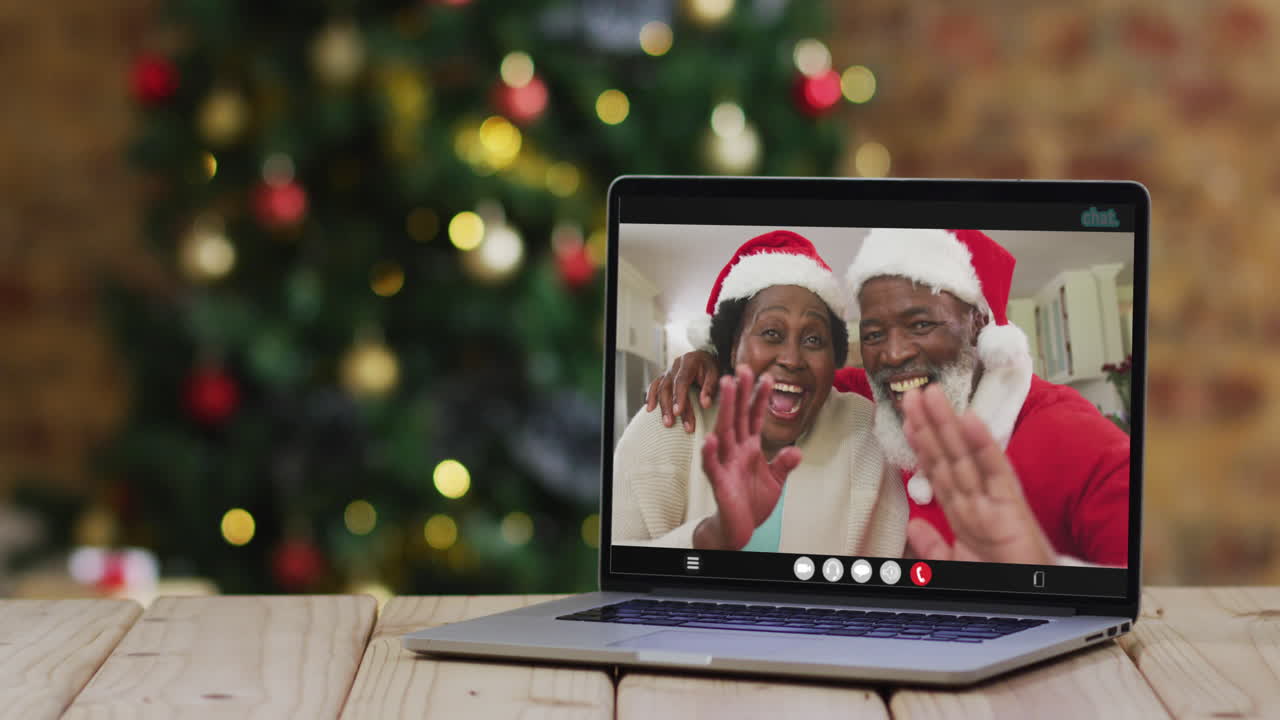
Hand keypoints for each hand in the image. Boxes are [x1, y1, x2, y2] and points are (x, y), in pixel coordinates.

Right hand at [644, 350, 718, 432]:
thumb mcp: (715, 374)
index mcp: (689, 361)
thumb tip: (705, 404)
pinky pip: (654, 386)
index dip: (679, 397)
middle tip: (670, 423)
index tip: (678, 412)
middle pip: (668, 386)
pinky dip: (651, 396)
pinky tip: (649, 408)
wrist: (705, 358)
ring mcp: (668, 371)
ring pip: (660, 388)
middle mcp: (676, 365)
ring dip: (661, 406)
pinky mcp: (664, 377)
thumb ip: (710, 388)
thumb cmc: (710, 368)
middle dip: (668, 406)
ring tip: (665, 422)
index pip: (681, 381)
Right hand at [693, 365, 801, 549]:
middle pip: (738, 416)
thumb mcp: (776, 481)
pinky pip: (712, 465)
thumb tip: (796, 449)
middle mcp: (736, 451)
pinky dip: (710, 452)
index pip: (755, 418)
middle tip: (743, 367)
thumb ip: (784, 463)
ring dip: (726, 409)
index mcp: (750, 448)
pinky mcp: (719, 481)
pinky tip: (710, 438)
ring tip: (728, 387)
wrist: (740, 528)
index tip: (769, 377)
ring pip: (724, 431)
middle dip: (742, 393)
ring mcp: (726, 463)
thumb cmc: (753, 502)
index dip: (761, 398)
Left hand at [902, 384, 1055, 565]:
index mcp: (962, 510)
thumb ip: (933, 546)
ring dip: (945, 424)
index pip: (936, 470)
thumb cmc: (1001, 578)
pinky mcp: (1011, 503)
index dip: (920, 445)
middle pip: (946, 455)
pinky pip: (994, 469)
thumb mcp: (957, 563)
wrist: (1029, 594)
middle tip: (911, 393)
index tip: (906, 420)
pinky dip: (982, 444)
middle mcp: (974, 498)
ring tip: (930, 394)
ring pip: (963, 455)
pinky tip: (969, 418)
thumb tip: (913, 526)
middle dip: (928, 424)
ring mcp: (992, 497)